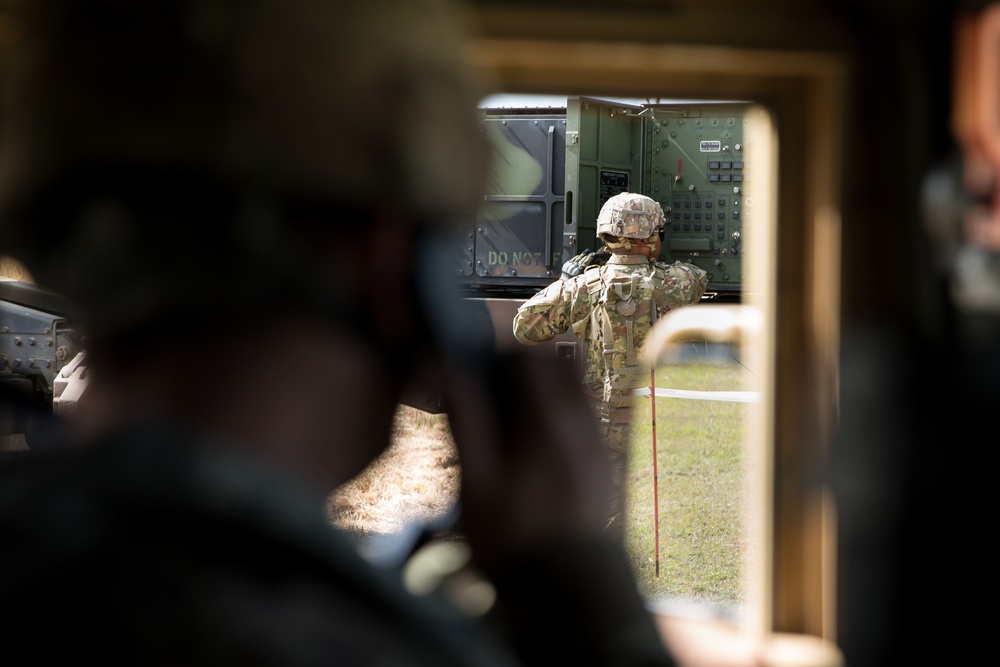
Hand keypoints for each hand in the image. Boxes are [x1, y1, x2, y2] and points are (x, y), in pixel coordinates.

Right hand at [444, 350, 611, 573]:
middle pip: (558, 365)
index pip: (528, 358)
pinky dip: (560, 415)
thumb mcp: (478, 486)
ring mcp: (598, 444)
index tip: (474, 373)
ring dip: (544, 390)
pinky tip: (534, 450)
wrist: (574, 592)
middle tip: (492, 392)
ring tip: (510, 422)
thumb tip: (452, 373)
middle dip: (524, 367)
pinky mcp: (604, 465)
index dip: (497, 357)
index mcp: (548, 422)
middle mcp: (581, 424)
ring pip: (574, 390)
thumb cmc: (517, 541)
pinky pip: (584, 418)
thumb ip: (469, 425)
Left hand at [560, 249, 608, 279]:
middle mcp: (575, 267)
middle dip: (588, 255)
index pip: (586, 262)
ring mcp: (570, 265)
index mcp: (579, 270)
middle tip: (592, 252)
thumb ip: (586, 272)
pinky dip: (576, 257)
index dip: (590, 257)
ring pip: (578, 258)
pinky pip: (573, 259)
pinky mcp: (567, 265)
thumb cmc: (574, 283)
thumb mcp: (581, 278)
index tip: (594, 254)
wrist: (564, 283)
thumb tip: (593, 266)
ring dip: (583, 254)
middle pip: (582, 259)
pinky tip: (579, 255)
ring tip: (587, 250)